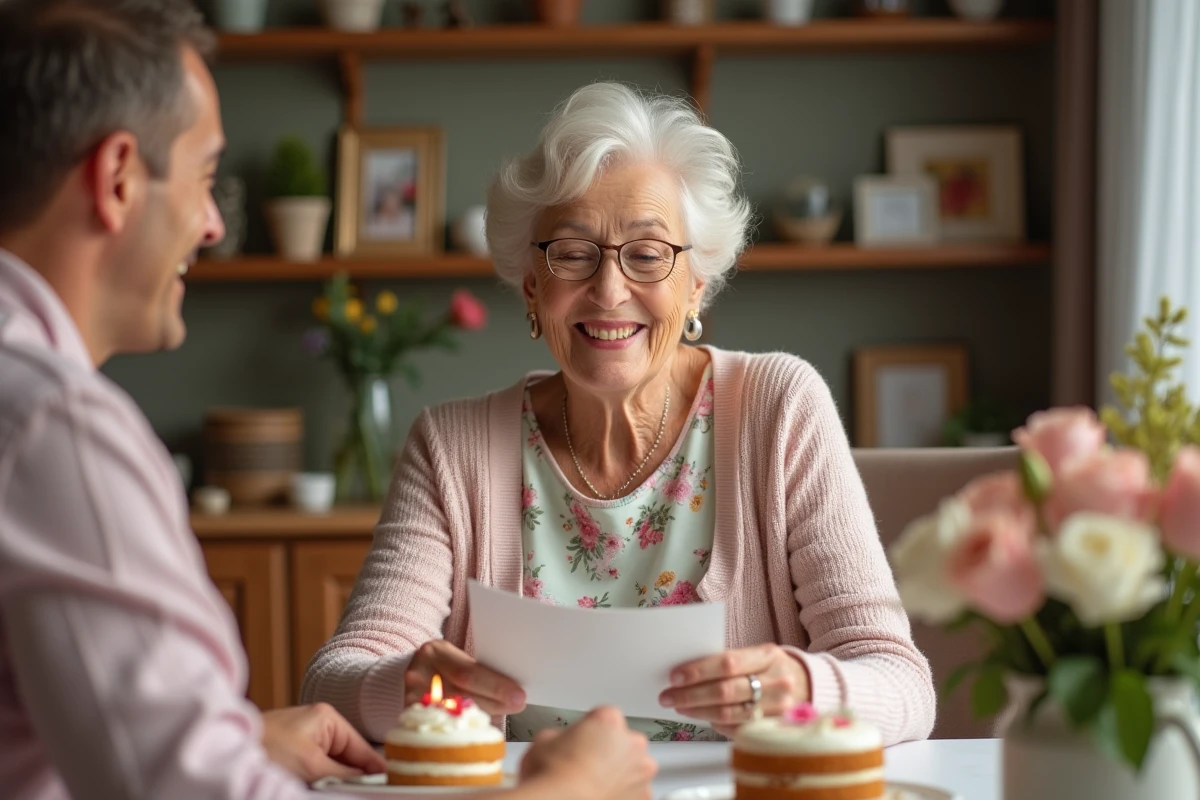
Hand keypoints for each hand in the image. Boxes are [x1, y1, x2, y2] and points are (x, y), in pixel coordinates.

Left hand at [261, 703, 385, 783]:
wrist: (220, 751)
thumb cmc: (264, 749)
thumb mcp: (311, 765)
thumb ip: (344, 773)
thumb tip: (369, 781)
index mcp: (327, 718)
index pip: (362, 748)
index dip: (375, 770)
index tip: (389, 785)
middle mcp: (317, 724)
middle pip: (348, 758)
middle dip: (351, 777)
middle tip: (362, 793)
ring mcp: (302, 738)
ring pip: (330, 766)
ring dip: (332, 781)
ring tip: (330, 789)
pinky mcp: (289, 752)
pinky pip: (314, 768)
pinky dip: (317, 780)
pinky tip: (317, 787)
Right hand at [405, 639, 525, 715]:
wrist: (412, 673)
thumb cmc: (444, 667)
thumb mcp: (455, 658)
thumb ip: (478, 670)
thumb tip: (513, 689)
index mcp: (435, 652)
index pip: (469, 673)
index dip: (496, 687)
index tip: (519, 695)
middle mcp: (420, 673)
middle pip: (463, 695)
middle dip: (495, 703)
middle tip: (517, 705)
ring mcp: (411, 697)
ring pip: (455, 714)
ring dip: (483, 717)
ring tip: (502, 715)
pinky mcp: (409, 717)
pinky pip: (443, 727)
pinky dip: (464, 728)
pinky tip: (478, 727)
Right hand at [519, 707, 655, 799]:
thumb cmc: (552, 775)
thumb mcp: (545, 739)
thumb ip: (564, 734)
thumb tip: (562, 742)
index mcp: (610, 720)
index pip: (603, 717)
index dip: (589, 730)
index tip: (580, 741)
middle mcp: (632, 743)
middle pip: (623, 740)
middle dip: (609, 749)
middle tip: (585, 763)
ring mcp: (640, 771)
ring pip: (632, 766)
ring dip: (619, 772)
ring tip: (592, 783)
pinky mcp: (643, 796)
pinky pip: (635, 791)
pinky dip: (623, 794)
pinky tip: (602, 795)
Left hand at [658, 644, 809, 736]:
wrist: (808, 687)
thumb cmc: (772, 669)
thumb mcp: (757, 655)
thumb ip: (729, 662)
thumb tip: (688, 672)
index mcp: (768, 656)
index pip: (728, 663)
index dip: (698, 671)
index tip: (675, 676)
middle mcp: (776, 682)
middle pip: (725, 691)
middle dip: (691, 694)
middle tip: (668, 696)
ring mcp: (778, 709)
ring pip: (729, 713)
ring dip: (698, 711)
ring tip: (680, 706)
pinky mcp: (774, 729)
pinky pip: (737, 729)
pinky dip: (716, 723)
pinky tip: (703, 717)